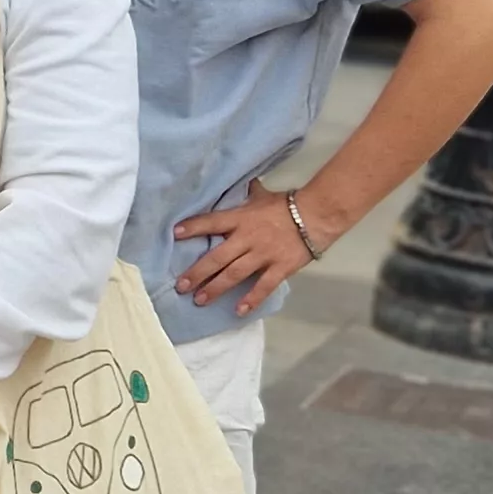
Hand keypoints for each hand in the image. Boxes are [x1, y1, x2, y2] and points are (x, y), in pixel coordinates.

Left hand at [174, 179, 316, 313]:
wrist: (317, 215)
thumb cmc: (287, 205)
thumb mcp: (262, 195)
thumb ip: (246, 194)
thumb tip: (236, 182)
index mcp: (241, 219)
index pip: (212, 222)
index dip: (193, 227)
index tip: (175, 234)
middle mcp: (248, 238)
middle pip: (217, 257)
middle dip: (197, 273)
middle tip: (180, 285)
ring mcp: (263, 255)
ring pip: (234, 274)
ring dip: (215, 288)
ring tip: (199, 300)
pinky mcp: (280, 268)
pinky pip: (263, 286)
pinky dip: (251, 300)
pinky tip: (238, 311)